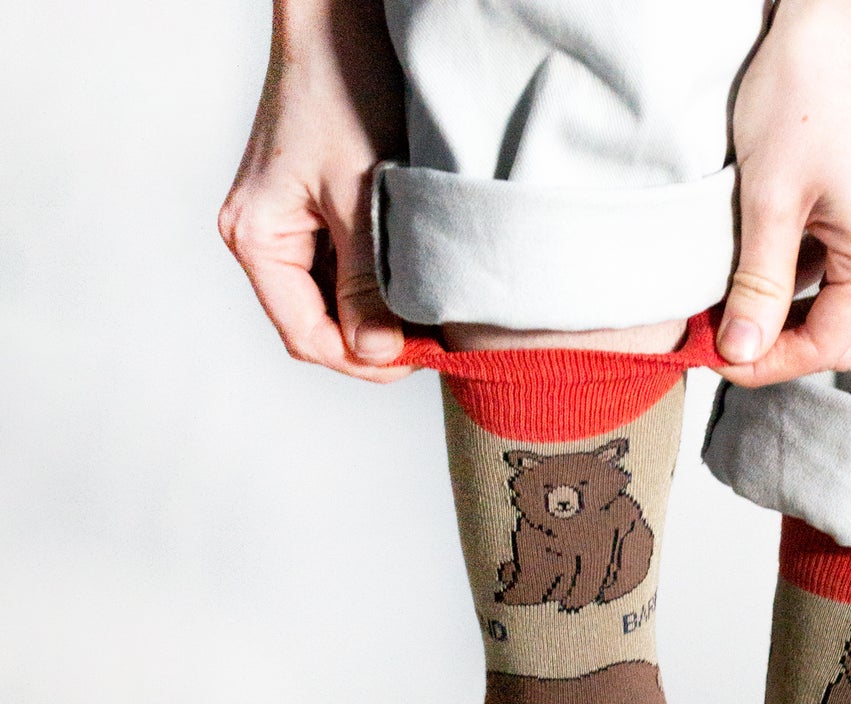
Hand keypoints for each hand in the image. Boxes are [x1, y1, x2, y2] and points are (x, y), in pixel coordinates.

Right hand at [218, 0, 411, 380]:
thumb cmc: (345, 87)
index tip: (420, 360)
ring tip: (430, 316)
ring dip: (380, 317)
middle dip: (375, 343)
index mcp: (257, 237)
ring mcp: (287, 227)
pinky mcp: (313, 214)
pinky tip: (416, 284)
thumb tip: (377, 354)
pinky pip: (345, 274)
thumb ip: (369, 280)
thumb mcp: (362, 194)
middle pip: (319, 328)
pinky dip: (380, 287)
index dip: (364, 362)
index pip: (307, 337)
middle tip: (435, 345)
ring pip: (335, 305)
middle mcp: (262, 238)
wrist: (344, 18)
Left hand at [716, 0, 850, 386]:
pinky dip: (796, 282)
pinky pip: (836, 269)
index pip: (827, 345)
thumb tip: (739, 351)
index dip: (769, 362)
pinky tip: (755, 269)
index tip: (717, 357)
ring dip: (786, 316)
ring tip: (731, 307)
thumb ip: (757, 283)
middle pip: (839, 336)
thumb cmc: (806, 92)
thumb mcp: (769, 198)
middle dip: (780, 347)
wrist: (838, 13)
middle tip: (721, 342)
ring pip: (837, 306)